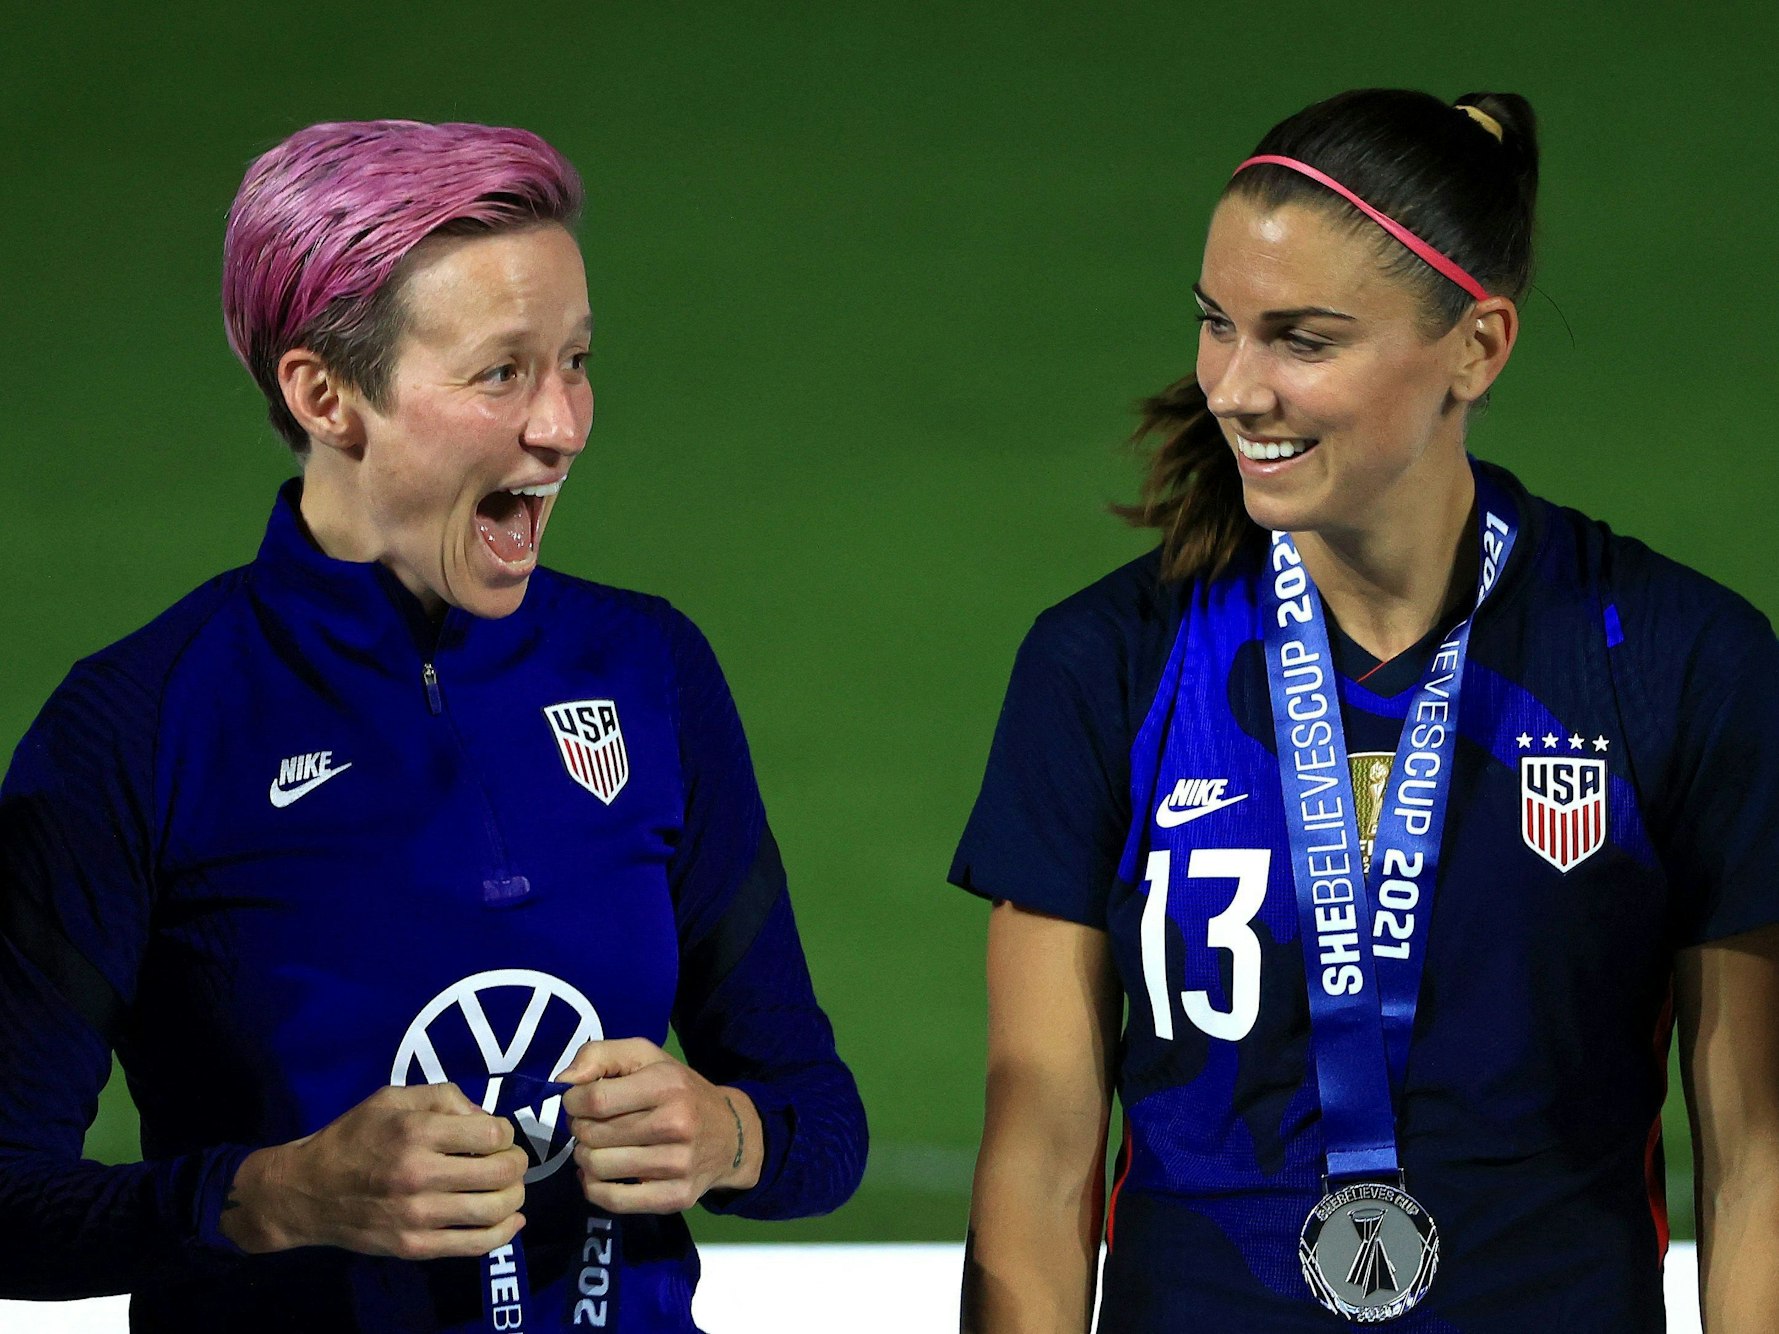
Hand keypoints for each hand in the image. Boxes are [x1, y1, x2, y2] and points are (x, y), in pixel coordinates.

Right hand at [221, 1083, 528, 1258]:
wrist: (306, 1192)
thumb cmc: (353, 1137)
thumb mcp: (393, 1099)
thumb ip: (443, 1097)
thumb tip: (485, 1117)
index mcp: (416, 1132)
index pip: (492, 1135)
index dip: (504, 1133)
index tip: (496, 1135)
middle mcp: (419, 1174)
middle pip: (501, 1173)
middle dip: (517, 1163)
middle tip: (510, 1160)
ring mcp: (417, 1216)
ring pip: (494, 1211)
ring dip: (515, 1197)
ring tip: (510, 1188)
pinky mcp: (414, 1247)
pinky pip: (474, 1245)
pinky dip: (503, 1234)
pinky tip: (512, 1220)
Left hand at [559, 1038, 762, 1212]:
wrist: (730, 1134)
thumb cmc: (678, 1090)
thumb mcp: (645, 1057)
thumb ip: (599, 1055)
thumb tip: (563, 1082)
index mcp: (666, 1084)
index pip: (595, 1100)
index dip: (574, 1102)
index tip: (579, 1101)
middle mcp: (676, 1124)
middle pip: (593, 1135)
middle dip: (581, 1128)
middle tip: (594, 1124)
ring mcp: (678, 1165)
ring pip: (597, 1168)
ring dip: (585, 1157)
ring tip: (599, 1147)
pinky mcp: (676, 1198)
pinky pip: (612, 1200)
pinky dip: (594, 1187)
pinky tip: (600, 1174)